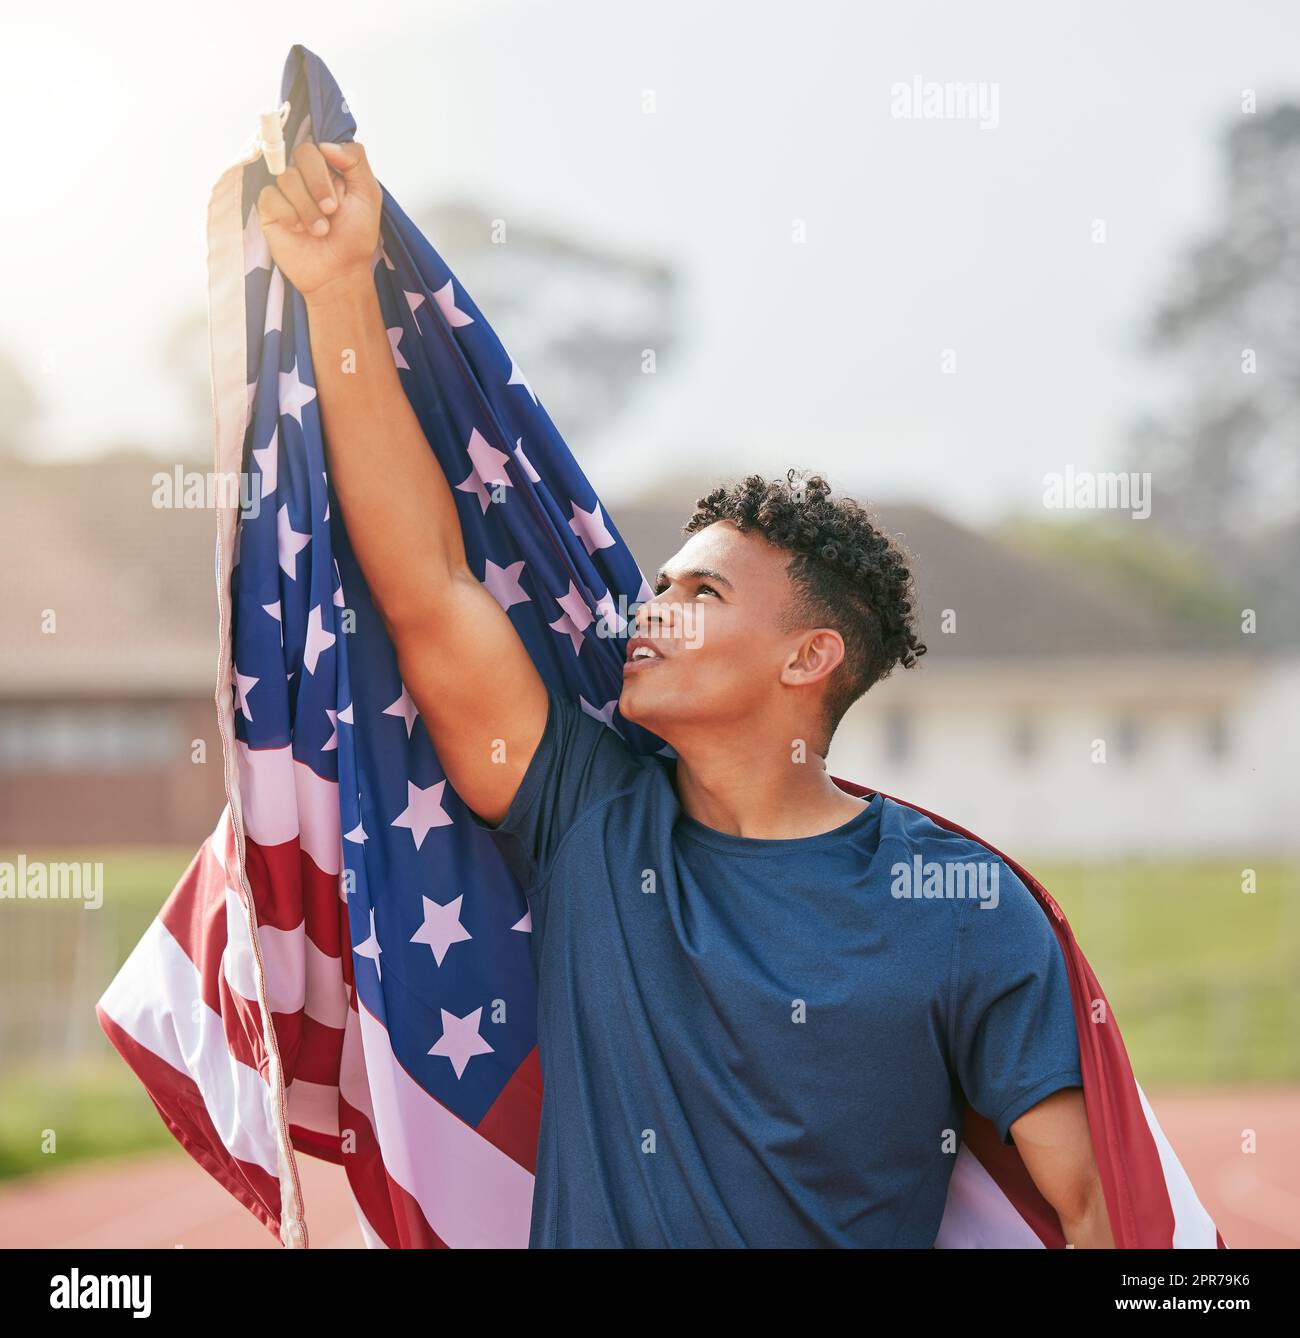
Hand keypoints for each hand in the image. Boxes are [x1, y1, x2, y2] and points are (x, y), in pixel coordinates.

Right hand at [255, 140, 381, 299]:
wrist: (339, 272)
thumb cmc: (354, 237)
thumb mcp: (368, 195)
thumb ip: (355, 160)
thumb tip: (326, 144)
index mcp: (328, 169)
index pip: (319, 146)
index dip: (327, 168)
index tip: (340, 195)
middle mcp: (306, 176)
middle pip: (302, 154)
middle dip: (318, 184)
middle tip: (331, 210)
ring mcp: (286, 192)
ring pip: (287, 178)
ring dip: (307, 207)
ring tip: (320, 230)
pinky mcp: (270, 209)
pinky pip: (270, 196)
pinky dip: (288, 213)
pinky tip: (299, 229)